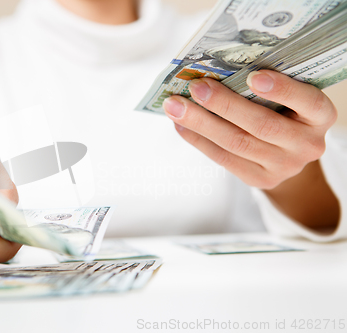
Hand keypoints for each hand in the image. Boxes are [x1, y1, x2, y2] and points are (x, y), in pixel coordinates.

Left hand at [163, 70, 336, 189]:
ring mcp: (283, 166)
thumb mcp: (289, 99)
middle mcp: (307, 144)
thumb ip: (266, 86)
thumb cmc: (285, 113)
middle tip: (196, 87)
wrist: (289, 154)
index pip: (308, 101)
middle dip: (225, 104)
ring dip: (201, 123)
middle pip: (262, 125)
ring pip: (237, 144)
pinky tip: (181, 125)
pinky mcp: (259, 179)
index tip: (254, 76)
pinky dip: (199, 140)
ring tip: (175, 106)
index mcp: (320, 116)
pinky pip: (224, 159)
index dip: (282, 90)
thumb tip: (214, 71)